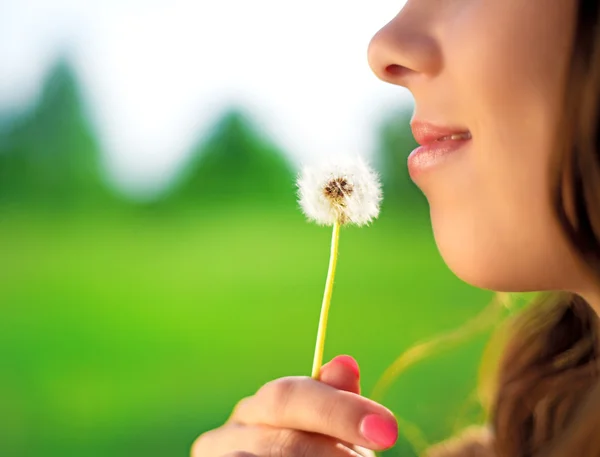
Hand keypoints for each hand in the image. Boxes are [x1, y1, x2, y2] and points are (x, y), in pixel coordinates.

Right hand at [191, 355, 396, 456]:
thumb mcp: (330, 444)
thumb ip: (334, 408)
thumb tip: (346, 361)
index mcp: (259, 412)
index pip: (292, 394)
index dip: (340, 408)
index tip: (386, 429)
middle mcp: (230, 431)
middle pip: (280, 421)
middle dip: (332, 437)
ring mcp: (216, 456)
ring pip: (267, 452)